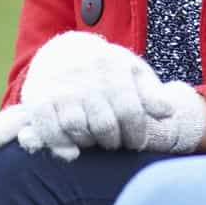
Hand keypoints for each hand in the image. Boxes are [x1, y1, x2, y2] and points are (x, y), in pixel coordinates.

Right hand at [16, 33, 205, 157]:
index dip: (136, 133)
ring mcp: (61, 88)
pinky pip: (49, 129)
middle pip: (104, 124)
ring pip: (77, 128)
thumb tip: (167, 112)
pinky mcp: (38, 100)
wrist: (62, 51)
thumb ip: (150, 92)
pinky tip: (73, 153)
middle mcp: (85, 77)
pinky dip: (60, 145)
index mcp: (112, 67)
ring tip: (96, 143)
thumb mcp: (131, 70)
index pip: (130, 110)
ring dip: (90, 143)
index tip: (137, 143)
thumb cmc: (105, 68)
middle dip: (114, 141)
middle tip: (116, 144)